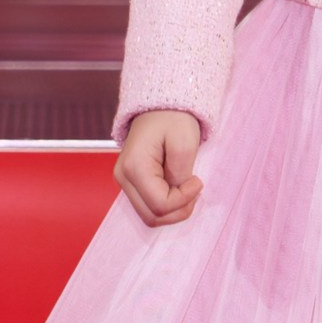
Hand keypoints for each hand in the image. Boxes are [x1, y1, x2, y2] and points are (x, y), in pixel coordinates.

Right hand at [115, 107, 203, 227]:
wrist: (159, 106)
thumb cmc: (172, 118)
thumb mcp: (184, 142)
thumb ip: (180, 174)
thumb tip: (177, 195)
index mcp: (134, 167)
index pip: (159, 205)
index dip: (184, 200)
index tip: (198, 181)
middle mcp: (123, 178)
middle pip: (152, 216)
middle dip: (179, 210)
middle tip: (195, 189)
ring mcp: (125, 181)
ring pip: (149, 215)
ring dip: (173, 209)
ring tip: (188, 188)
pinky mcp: (132, 182)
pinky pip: (149, 205)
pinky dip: (166, 204)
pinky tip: (178, 188)